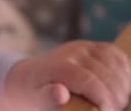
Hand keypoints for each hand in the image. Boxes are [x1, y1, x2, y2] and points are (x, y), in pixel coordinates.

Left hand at [7, 40, 130, 110]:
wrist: (30, 77)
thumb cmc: (35, 93)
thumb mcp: (36, 99)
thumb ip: (49, 98)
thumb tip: (60, 93)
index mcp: (58, 66)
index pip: (90, 82)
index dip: (104, 100)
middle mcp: (72, 52)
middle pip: (107, 75)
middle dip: (115, 97)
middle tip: (112, 109)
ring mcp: (84, 46)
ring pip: (116, 65)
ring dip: (122, 86)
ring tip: (115, 101)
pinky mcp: (93, 46)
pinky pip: (117, 56)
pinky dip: (123, 72)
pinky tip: (118, 85)